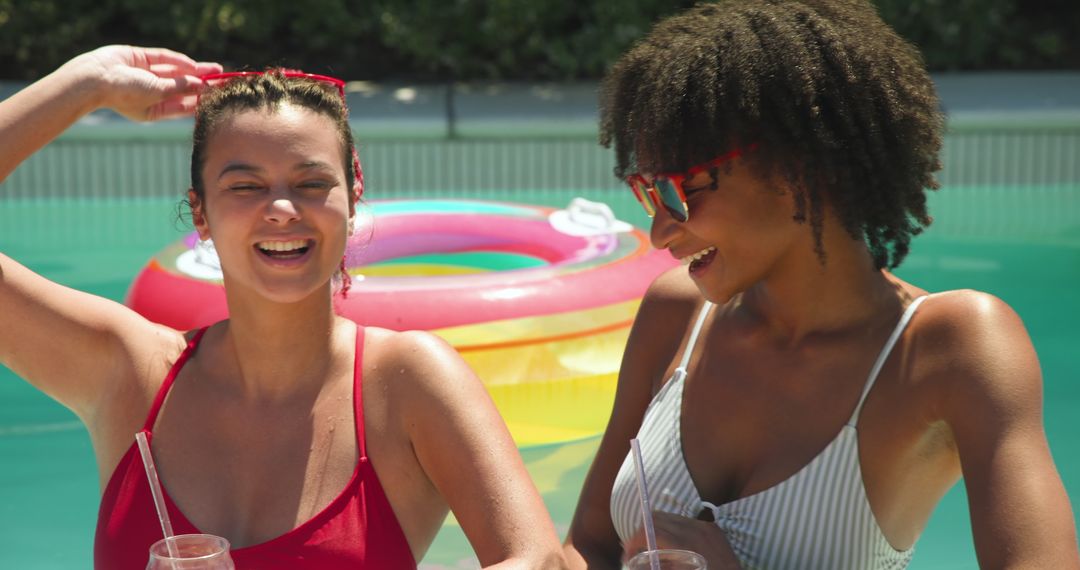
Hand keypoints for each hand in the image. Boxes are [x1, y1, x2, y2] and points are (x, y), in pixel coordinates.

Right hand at [62, 45, 221, 120]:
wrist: (93, 78)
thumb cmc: (124, 93)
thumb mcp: (157, 92)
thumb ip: (180, 88)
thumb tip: (201, 85)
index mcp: (154, 109)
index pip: (183, 105)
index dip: (201, 99)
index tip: (218, 95)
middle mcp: (151, 93)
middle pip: (182, 87)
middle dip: (202, 83)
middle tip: (222, 79)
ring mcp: (145, 75)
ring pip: (176, 72)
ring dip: (195, 71)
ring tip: (215, 69)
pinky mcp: (140, 58)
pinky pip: (163, 59)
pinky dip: (179, 61)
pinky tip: (195, 64)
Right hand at [623, 511, 741, 568]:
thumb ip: (656, 567)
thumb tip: (635, 564)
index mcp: (687, 545)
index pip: (651, 530)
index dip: (634, 540)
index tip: (627, 555)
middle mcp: (696, 530)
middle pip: (657, 518)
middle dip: (642, 533)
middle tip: (636, 551)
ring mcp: (706, 527)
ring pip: (671, 517)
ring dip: (657, 530)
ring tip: (653, 549)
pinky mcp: (713, 528)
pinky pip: (687, 522)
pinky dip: (674, 531)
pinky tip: (674, 547)